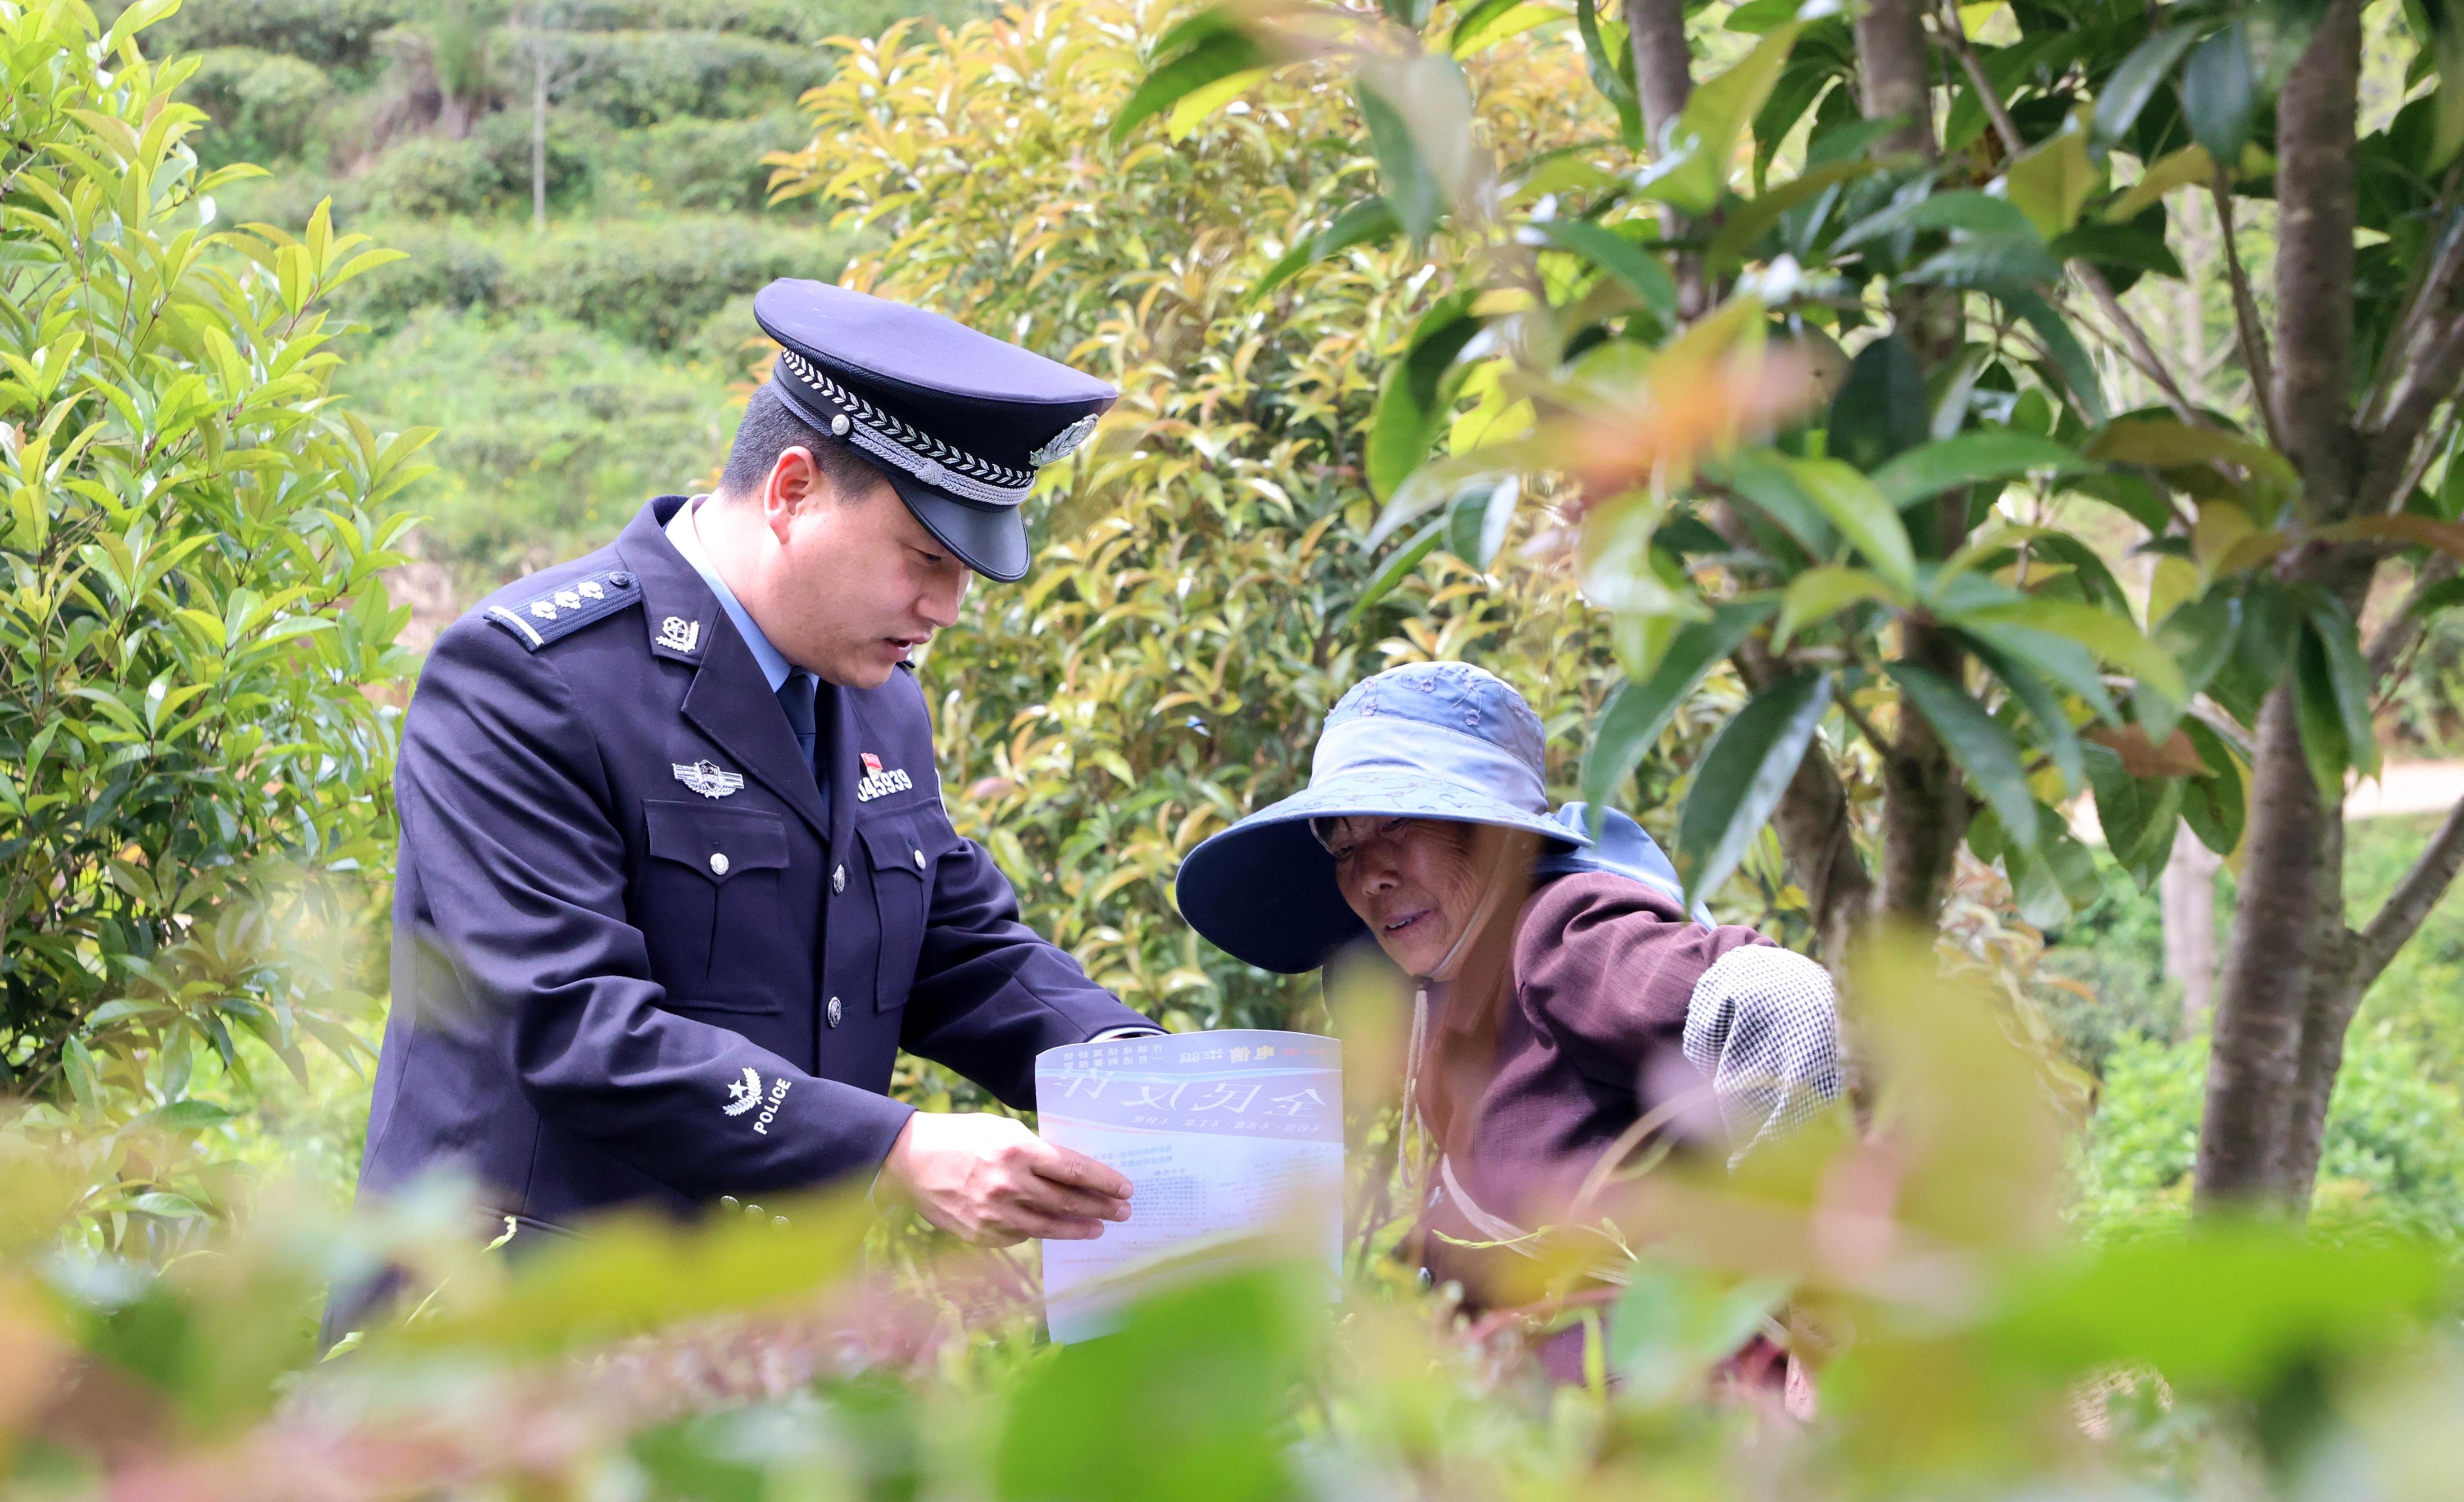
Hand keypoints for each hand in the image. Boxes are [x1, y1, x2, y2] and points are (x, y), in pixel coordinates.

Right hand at [877, 1112, 1131, 1246]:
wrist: (909, 1160)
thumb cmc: (960, 1137)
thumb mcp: (1001, 1130)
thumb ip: (1035, 1151)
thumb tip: (1071, 1172)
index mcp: (1016, 1151)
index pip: (1073, 1170)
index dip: (1104, 1181)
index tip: (1125, 1188)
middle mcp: (1008, 1184)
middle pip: (1067, 1201)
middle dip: (1101, 1207)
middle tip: (1123, 1212)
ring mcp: (993, 1214)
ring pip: (1048, 1226)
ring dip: (1078, 1229)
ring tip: (1099, 1228)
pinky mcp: (980, 1234)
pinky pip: (1020, 1236)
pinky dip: (1039, 1232)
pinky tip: (1053, 1229)